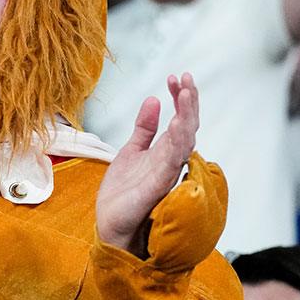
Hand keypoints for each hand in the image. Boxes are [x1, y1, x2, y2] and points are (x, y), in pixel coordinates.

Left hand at [96, 73, 198, 255]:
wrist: (111, 223)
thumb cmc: (123, 192)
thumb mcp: (131, 151)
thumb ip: (144, 128)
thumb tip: (154, 100)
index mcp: (165, 151)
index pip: (181, 119)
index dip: (180, 97)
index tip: (174, 77)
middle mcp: (171, 159)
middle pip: (189, 125)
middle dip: (189, 101)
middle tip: (186, 77)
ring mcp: (167, 171)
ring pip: (186, 140)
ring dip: (187, 115)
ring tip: (186, 92)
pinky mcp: (159, 184)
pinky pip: (173, 160)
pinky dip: (178, 141)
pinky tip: (178, 123)